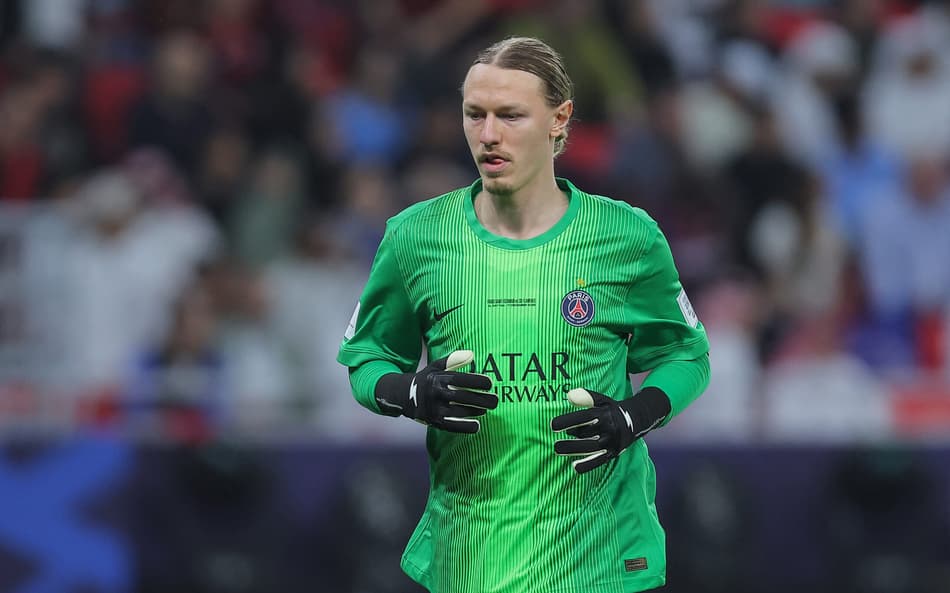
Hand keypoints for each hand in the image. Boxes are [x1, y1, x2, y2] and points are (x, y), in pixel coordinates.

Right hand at [376, 350, 497, 432]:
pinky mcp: (433, 422)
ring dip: (476, 411)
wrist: (403, 396)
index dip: (477, 381)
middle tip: (496, 400)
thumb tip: (472, 354)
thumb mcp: (436, 366)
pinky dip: (466, 428)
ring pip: (460, 412)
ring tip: (487, 408)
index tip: (490, 384)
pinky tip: (477, 426)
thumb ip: (454, 360)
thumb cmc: (426, 379)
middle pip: (463, 397)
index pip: (461, 379)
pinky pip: (452, 427)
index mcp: (437, 378)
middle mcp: (435, 394)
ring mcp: (434, 409)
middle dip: (482, 399)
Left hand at [551, 388, 667, 472]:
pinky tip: (574, 467)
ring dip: (574, 451)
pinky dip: (588, 464)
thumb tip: (569, 395)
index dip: (568, 421)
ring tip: (558, 450)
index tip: (553, 426)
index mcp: (604, 414)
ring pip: (591, 448)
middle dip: (569, 441)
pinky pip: (599, 460)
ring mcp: (611, 441)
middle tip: (554, 444)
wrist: (636, 420)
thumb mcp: (601, 400)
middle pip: (586, 436)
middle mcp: (609, 428)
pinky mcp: (613, 452)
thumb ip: (586, 397)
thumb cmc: (611, 409)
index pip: (584, 417)